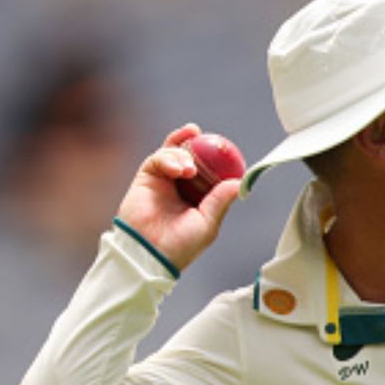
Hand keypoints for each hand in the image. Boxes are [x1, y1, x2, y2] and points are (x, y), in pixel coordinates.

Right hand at [116, 123, 241, 270]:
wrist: (151, 253)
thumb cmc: (180, 245)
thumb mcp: (208, 223)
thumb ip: (221, 201)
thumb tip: (239, 183)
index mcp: (195, 197)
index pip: (204, 169)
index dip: (210, 155)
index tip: (220, 144)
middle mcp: (177, 187)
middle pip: (184, 154)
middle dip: (189, 140)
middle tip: (196, 131)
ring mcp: (160, 182)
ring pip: (170, 154)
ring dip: (180, 154)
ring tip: (189, 169)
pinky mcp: (145, 180)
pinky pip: (156, 160)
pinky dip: (167, 159)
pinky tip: (177, 169)